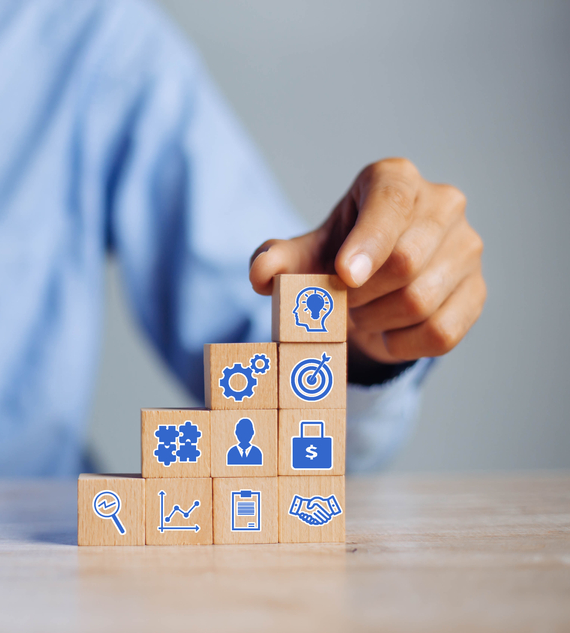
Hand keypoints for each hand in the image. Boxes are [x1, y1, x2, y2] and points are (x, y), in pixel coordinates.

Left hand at [250, 158, 484, 364]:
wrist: (371, 286)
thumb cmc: (337, 257)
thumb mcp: (304, 253)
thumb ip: (276, 259)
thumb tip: (262, 273)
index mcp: (395, 180)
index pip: (390, 204)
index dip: (368, 243)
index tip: (345, 277)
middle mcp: (443, 204)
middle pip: (405, 261)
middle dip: (360, 294)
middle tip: (338, 302)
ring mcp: (467, 248)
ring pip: (421, 301)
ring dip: (376, 319)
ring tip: (358, 314)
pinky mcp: (477, 292)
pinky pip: (441, 332)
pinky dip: (401, 344)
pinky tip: (385, 332)